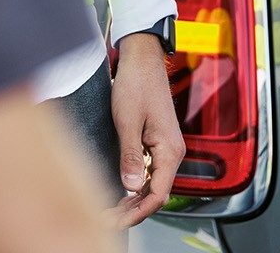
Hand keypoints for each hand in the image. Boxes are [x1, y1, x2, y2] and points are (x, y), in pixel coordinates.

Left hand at [106, 32, 183, 227]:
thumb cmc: (137, 84)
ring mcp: (166, 148)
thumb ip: (131, 155)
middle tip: (106, 220)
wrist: (142, 58)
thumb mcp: (128, 121)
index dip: (136, 213)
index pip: (157, 195)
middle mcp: (172, 152)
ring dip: (133, 200)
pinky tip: (120, 191)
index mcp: (170, 150)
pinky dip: (135, 186)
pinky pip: (150, 172)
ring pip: (152, 185)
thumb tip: (132, 187)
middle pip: (156, 194)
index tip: (114, 221)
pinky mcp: (157, 141)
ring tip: (110, 210)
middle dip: (132, 211)